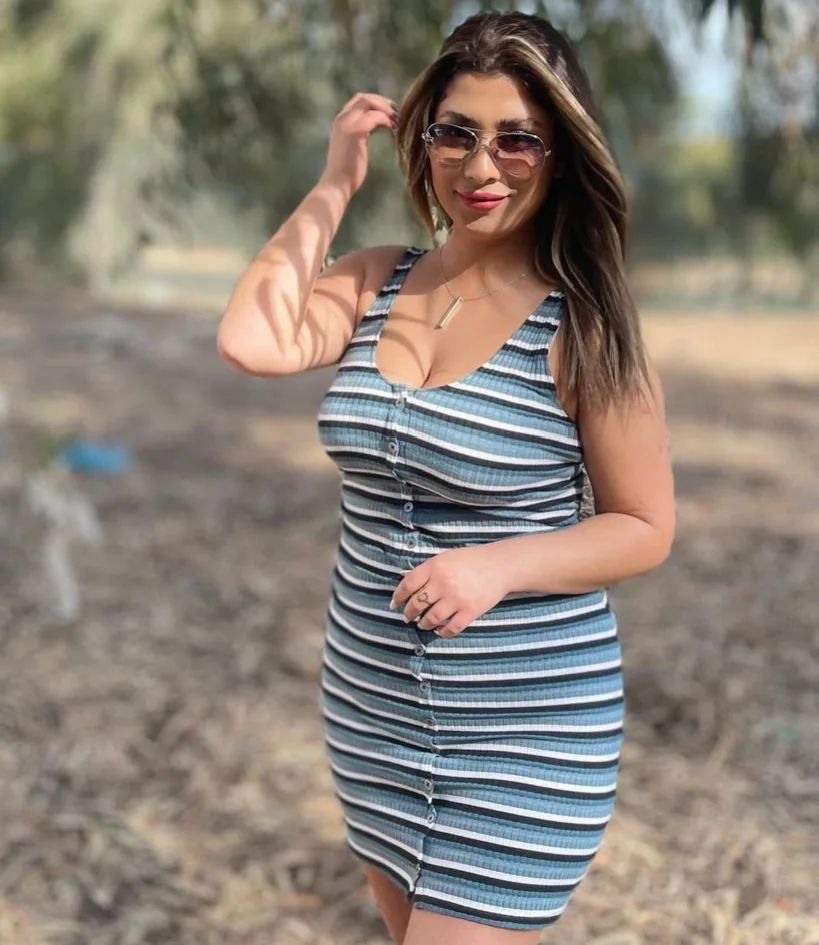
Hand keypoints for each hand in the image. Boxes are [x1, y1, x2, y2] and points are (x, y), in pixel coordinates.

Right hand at [320, 91, 397, 198]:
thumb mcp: (351, 147)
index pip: (358, 101)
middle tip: (396, 113)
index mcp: (340, 122)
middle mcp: (341, 119)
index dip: (375, 103)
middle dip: (382, 102)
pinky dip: (386, 119)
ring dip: (385, 108)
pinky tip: (393, 128)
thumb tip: (373, 128)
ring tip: (397, 119)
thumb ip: (358, 135)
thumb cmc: (346, 173)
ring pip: (369, 102)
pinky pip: (375, 117)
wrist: (336, 184)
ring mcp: (347, 124)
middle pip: (364, 97)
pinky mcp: (356, 132)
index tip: (389, 112)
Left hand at [389, 546, 509, 636]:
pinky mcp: (470, 612)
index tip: (395, 603)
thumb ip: (427, 570)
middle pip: (417, 604)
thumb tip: (406, 583)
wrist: (500, 566)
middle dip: (409, 613)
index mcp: (435, 567)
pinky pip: (450, 628)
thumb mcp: (445, 558)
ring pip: (431, 619)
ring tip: (422, 624)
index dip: (398, 596)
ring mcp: (457, 599)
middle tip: (407, 617)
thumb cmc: (471, 560)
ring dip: (423, 624)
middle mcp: (443, 583)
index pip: (408, 584)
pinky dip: (442, 632)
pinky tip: (439, 630)